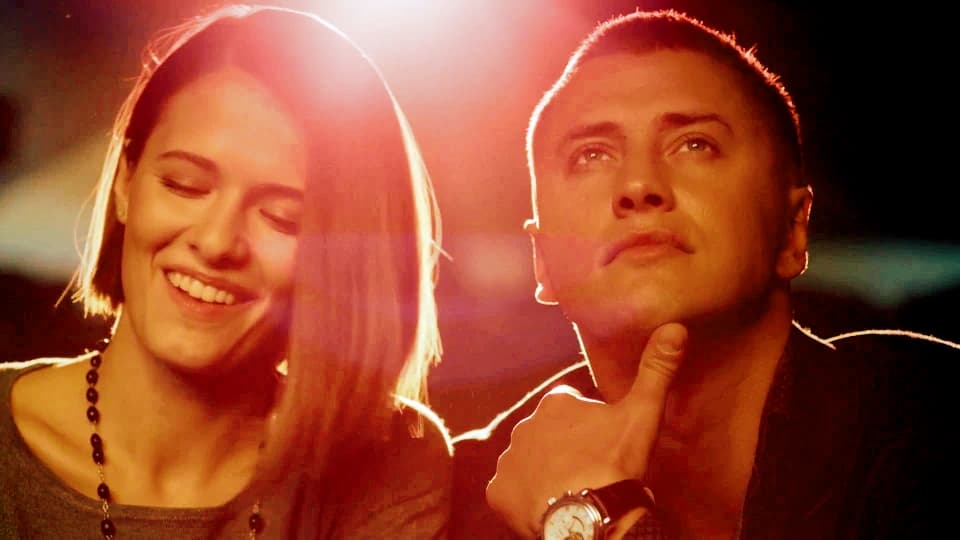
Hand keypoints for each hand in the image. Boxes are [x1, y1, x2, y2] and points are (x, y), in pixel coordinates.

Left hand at [485, 323, 686, 537]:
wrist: (591, 515)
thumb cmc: (616, 462)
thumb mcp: (642, 413)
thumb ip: (656, 370)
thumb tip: (674, 327)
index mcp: (556, 404)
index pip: (570, 411)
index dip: (588, 429)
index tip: (604, 446)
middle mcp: (524, 425)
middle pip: (547, 437)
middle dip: (563, 450)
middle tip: (588, 470)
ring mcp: (509, 459)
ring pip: (528, 463)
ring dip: (543, 474)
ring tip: (570, 491)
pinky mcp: (498, 491)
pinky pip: (509, 492)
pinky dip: (523, 499)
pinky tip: (547, 506)